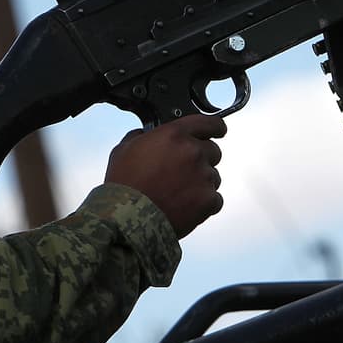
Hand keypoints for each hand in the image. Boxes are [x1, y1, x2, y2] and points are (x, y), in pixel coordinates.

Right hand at [104, 114, 226, 238]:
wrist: (128, 219)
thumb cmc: (124, 186)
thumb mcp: (124, 149)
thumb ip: (142, 136)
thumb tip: (146, 134)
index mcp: (175, 135)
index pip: (209, 123)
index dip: (215, 127)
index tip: (218, 131)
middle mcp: (193, 152)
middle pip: (213, 151)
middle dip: (202, 159)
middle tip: (183, 172)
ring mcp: (203, 176)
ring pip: (214, 176)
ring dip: (201, 182)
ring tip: (178, 193)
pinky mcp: (208, 200)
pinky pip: (215, 199)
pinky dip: (204, 203)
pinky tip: (185, 206)